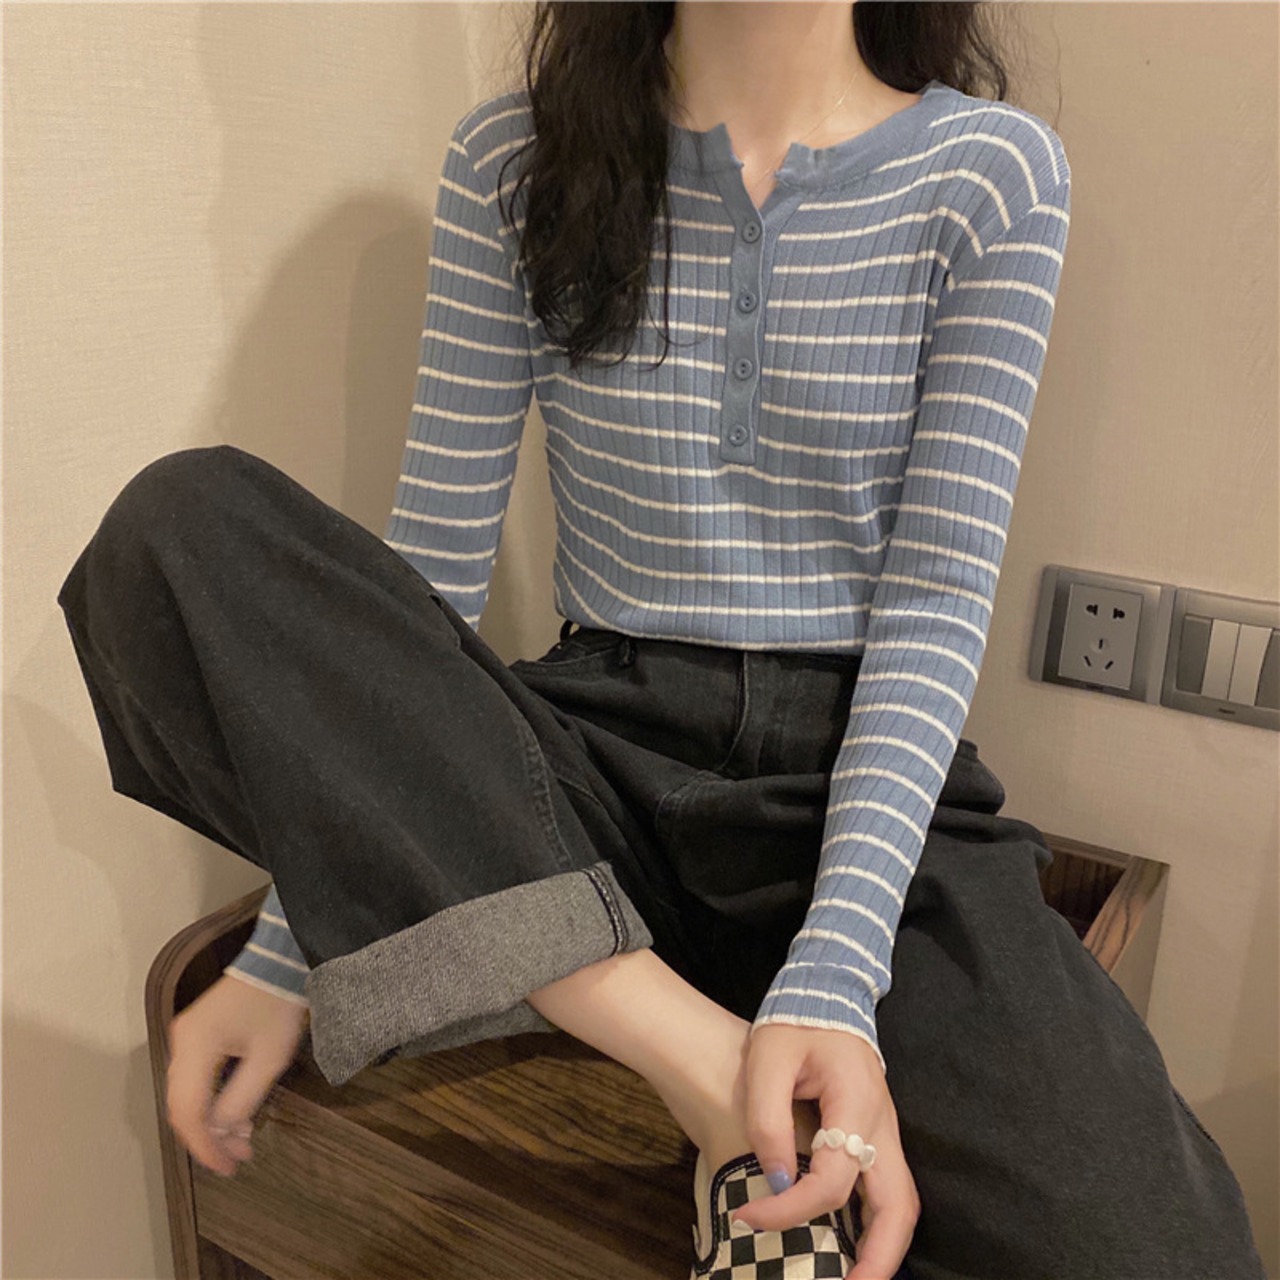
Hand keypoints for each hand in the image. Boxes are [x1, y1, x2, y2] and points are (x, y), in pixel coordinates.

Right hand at [166, 973, 308, 1175]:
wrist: (281, 959)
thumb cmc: (277, 1003)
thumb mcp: (268, 1058)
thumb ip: (241, 1100)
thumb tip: (222, 1133)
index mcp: (194, 1046)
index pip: (187, 1112)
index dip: (205, 1146)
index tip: (228, 1167)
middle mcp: (181, 1042)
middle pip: (182, 1106)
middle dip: (208, 1137)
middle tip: (237, 1158)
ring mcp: (187, 1037)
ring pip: (187, 1095)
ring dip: (211, 1121)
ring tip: (241, 1141)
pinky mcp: (198, 1034)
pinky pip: (195, 1078)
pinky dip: (211, 1101)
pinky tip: (234, 1115)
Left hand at [730, 1024, 918, 1278]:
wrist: (823, 994)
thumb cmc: (794, 1023)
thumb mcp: (767, 1060)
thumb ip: (769, 1119)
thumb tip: (779, 1178)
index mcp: (856, 1102)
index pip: (832, 1178)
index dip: (790, 1208)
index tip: (748, 1216)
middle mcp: (882, 1124)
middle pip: (898, 1206)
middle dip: (877, 1258)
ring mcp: (886, 1131)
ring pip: (902, 1203)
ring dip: (883, 1247)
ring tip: (853, 1279)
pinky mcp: (878, 1135)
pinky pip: (888, 1189)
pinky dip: (877, 1225)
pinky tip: (852, 1244)